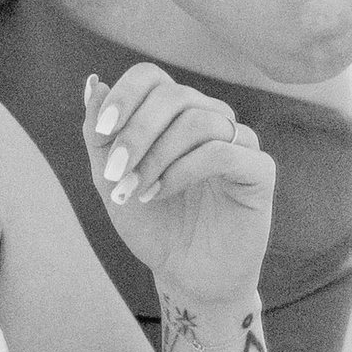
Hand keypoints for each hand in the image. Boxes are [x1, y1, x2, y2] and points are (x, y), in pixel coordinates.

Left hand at [81, 65, 272, 308]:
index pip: (151, 77)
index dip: (124, 96)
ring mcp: (238, 141)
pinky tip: (162, 193)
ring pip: (198, 120)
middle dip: (136, 132)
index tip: (101, 133)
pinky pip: (224, 151)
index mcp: (174, 114)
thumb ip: (99, 133)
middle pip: (174, 95)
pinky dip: (184, 170)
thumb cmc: (152, 224)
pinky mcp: (258, 170)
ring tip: (138, 192)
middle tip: (115, 172)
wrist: (184, 274)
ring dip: (157, 156)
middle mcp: (209, 118)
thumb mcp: (111, 179)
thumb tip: (93, 83)